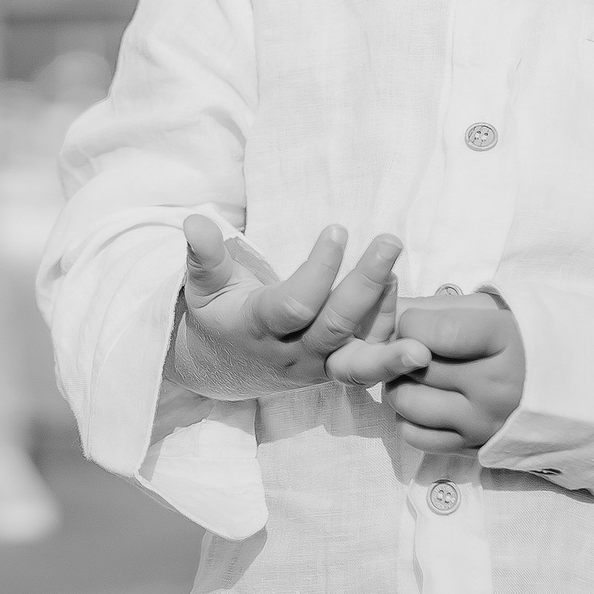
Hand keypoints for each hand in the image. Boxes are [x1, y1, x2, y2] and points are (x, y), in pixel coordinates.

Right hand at [170, 218, 425, 399]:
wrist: (222, 370)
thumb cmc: (216, 316)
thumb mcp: (202, 286)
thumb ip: (204, 256)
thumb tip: (195, 220)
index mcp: (257, 329)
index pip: (295, 305)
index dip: (319, 269)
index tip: (337, 229)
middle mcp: (292, 354)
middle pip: (336, 327)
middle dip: (366, 285)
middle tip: (390, 241)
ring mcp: (318, 368)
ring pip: (360, 357)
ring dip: (387, 318)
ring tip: (398, 273)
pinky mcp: (335, 372)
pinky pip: (369, 357)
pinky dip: (387, 326)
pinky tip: (394, 287)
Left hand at [384, 290, 526, 453]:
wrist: (569, 384)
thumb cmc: (519, 336)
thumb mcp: (488, 308)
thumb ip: (437, 307)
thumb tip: (386, 311)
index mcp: (503, 341)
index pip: (432, 333)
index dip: (412, 325)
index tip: (419, 323)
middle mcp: (495, 386)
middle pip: (414, 369)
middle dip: (402, 354)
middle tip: (412, 348)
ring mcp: (485, 422)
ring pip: (408, 405)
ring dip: (401, 386)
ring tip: (416, 375)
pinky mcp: (475, 447)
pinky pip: (417, 437)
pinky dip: (410, 419)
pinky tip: (426, 402)